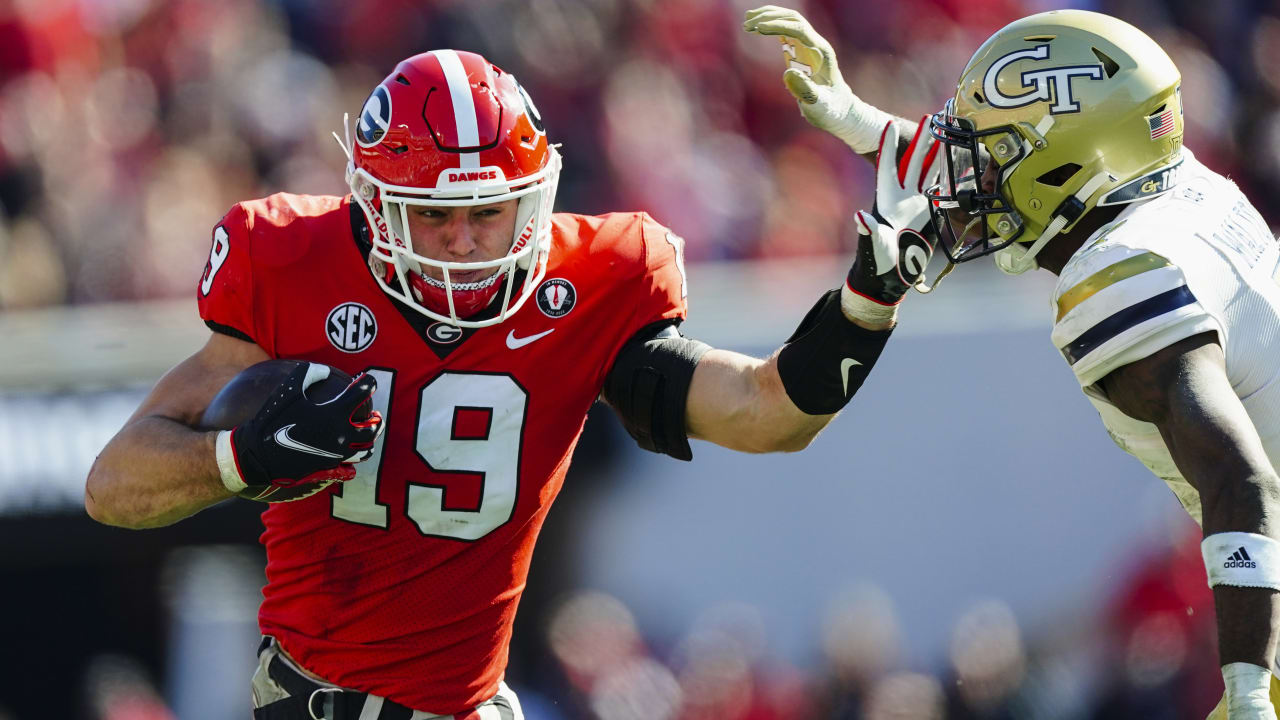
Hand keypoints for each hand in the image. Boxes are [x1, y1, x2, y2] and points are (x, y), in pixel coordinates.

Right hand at [219, 363, 383, 497]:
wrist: (258, 454)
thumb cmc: (272, 419)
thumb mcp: (288, 390)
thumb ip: (309, 373)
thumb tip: (325, 370)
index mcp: (335, 413)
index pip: (362, 393)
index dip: (368, 383)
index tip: (367, 381)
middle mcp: (341, 434)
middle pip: (372, 428)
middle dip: (377, 420)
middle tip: (376, 415)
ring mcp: (337, 454)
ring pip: (365, 450)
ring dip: (370, 441)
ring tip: (367, 435)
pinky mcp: (328, 467)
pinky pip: (350, 468)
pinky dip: (354, 462)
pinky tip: (352, 457)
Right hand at [744, 5, 891, 153]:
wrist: (838, 109)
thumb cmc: (830, 108)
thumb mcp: (819, 104)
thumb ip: (806, 90)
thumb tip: (788, 73)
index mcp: (821, 52)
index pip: (799, 29)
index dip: (779, 26)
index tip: (759, 28)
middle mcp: (815, 43)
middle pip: (793, 19)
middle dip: (770, 17)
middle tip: (748, 24)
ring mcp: (808, 45)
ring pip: (788, 21)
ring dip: (768, 17)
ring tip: (747, 21)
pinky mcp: (800, 50)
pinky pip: (784, 31)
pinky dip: (769, 26)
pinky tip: (754, 27)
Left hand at [844, 118, 939, 319]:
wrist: (891, 277)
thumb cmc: (877, 261)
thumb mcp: (874, 245)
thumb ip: (870, 231)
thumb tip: (860, 217)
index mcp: (886, 199)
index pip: (888, 166)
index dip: (889, 146)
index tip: (890, 124)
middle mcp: (903, 197)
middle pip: (914, 162)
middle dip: (922, 140)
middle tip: (931, 117)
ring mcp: (917, 204)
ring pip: (930, 172)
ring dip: (940, 153)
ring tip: (950, 133)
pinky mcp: (931, 214)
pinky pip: (943, 190)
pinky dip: (952, 176)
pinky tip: (962, 163)